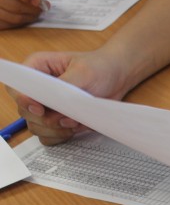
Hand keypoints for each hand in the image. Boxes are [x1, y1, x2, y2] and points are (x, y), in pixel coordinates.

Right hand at [8, 50, 130, 144]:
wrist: (117, 77)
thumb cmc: (99, 67)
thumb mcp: (84, 71)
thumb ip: (65, 86)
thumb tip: (52, 103)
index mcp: (37, 68)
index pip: (16, 88)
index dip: (23, 101)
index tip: (40, 109)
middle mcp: (37, 89)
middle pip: (25, 112)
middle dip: (45, 120)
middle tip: (66, 118)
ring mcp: (47, 106)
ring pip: (36, 127)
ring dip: (54, 130)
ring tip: (74, 122)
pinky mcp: (58, 119)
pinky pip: (50, 136)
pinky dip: (61, 136)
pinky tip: (75, 128)